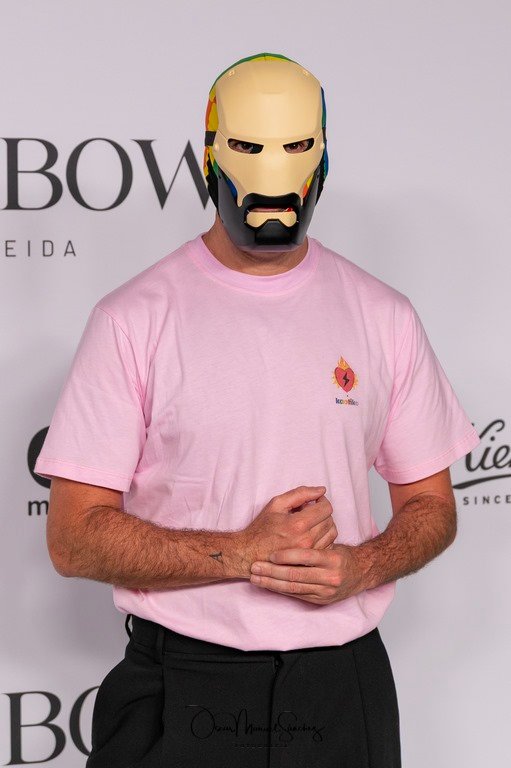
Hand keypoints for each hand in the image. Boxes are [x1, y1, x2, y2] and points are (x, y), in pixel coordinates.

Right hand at [237, 486, 337, 577]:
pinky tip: (311, 535)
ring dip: (325, 525)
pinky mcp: (309, 562)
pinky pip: (328, 546)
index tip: (314, 501)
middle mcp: (306, 540)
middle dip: (322, 512)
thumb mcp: (276, 504)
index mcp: (298, 524)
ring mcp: (308, 554)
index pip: (326, 508)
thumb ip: (300, 494)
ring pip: (332, 534)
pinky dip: (323, 538)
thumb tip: (321, 490)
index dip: (322, 500)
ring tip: (311, 523)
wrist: (249, 553)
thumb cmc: (261, 528)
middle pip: (330, 520)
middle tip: (309, 512)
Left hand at [248, 543, 364, 604]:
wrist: (361, 574)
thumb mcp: (332, 541)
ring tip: (255, 578)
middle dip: (272, 572)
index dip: (286, 556)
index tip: (270, 554)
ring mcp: (325, 591)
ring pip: (293, 588)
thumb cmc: (340, 554)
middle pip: (296, 575)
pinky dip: (280, 590)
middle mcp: (330, 577)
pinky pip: (297, 595)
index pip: (306, 556)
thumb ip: (315, 533)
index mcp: (332, 559)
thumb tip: (296, 522)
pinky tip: (268, 585)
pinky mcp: (321, 601)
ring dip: (271, 583)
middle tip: (255, 567)